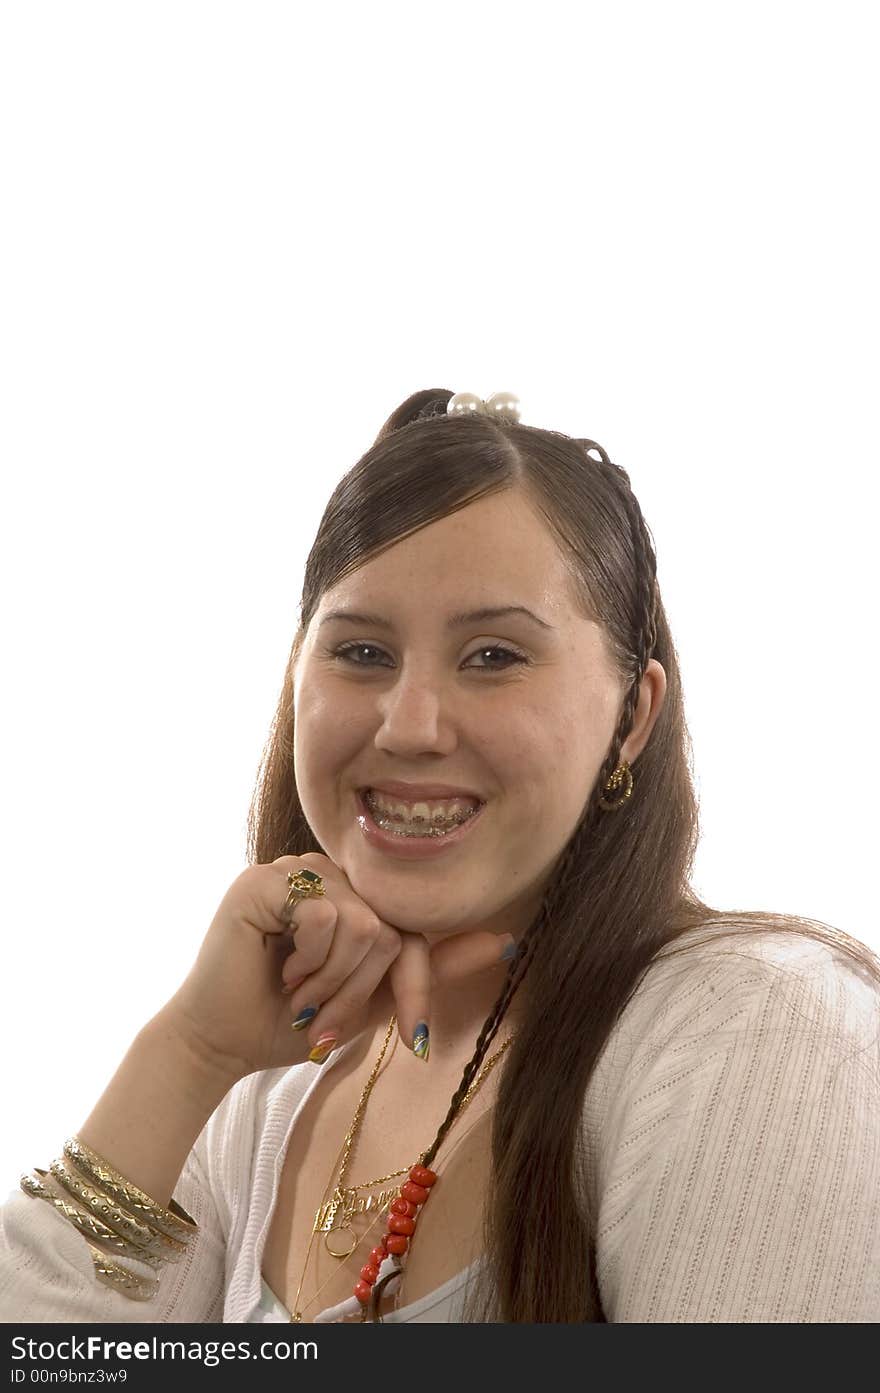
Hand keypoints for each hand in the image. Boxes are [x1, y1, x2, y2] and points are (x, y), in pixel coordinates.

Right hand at [163, 853, 512, 1080]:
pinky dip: (309, 958)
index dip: (413, 985)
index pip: (411, 927)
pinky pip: (324, 914)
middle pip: (389, 926)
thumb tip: (510, 941)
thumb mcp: (376, 997)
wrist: (225, 1043)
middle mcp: (327, 871)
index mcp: (354, 893)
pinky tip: (278, 968)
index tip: (410, 1038)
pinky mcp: (263, 880)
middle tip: (322, 1012)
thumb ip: (434, 966)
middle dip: (362, 989)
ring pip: (362, 921)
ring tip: (299, 992)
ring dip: (333, 979)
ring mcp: (294, 869)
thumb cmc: (294, 1020)